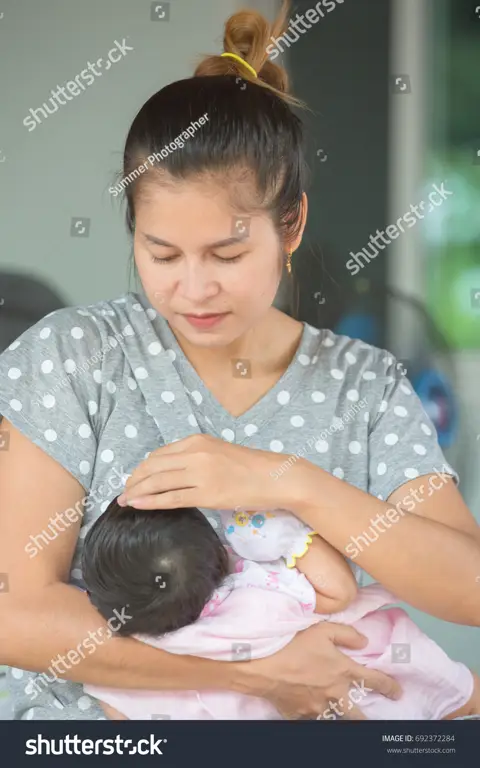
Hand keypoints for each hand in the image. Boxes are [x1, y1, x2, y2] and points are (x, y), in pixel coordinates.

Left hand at [118, 434, 302, 511]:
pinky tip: (138, 505)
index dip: (142, 468)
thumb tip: (173, 471)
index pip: (159, 454)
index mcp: (197, 441)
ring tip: (125, 500)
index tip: (134, 479)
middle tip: (124, 491)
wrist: (276, 477)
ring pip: (158, 481)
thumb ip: (196, 458)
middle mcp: (195, 453)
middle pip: (153, 466)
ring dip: (137, 491)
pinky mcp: (207, 493)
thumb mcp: (218, 453)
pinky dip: (150, 501)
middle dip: (134, 480)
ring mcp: (200, 473)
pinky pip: (171, 498)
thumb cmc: (250, 468)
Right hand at [237, 622, 401, 719]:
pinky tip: (310, 708)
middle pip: (358, 714)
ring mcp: (317, 707)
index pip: (374, 680)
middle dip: (367, 718)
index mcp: (342, 671)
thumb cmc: (292, 642)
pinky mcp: (300, 715)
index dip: (389, 686)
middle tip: (371, 718)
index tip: (398, 692)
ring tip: (340, 713)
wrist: (262, 664)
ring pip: (335, 719)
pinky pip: (312, 718)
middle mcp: (334, 693)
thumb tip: (364, 642)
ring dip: (339, 716)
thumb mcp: (322, 628)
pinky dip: (314, 714)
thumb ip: (346, 634)